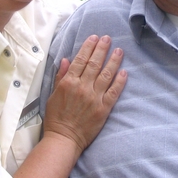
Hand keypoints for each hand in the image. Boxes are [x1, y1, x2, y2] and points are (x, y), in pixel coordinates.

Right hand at [43, 35, 126, 153]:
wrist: (63, 139)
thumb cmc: (56, 118)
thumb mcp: (53, 94)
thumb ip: (61, 76)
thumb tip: (66, 59)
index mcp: (69, 83)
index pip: (80, 60)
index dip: (88, 47)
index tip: (94, 38)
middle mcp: (82, 88)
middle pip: (95, 64)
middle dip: (102, 49)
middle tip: (108, 38)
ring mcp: (94, 98)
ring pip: (106, 75)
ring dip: (114, 61)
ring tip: (119, 50)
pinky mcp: (103, 109)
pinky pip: (114, 92)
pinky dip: (120, 81)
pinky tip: (124, 72)